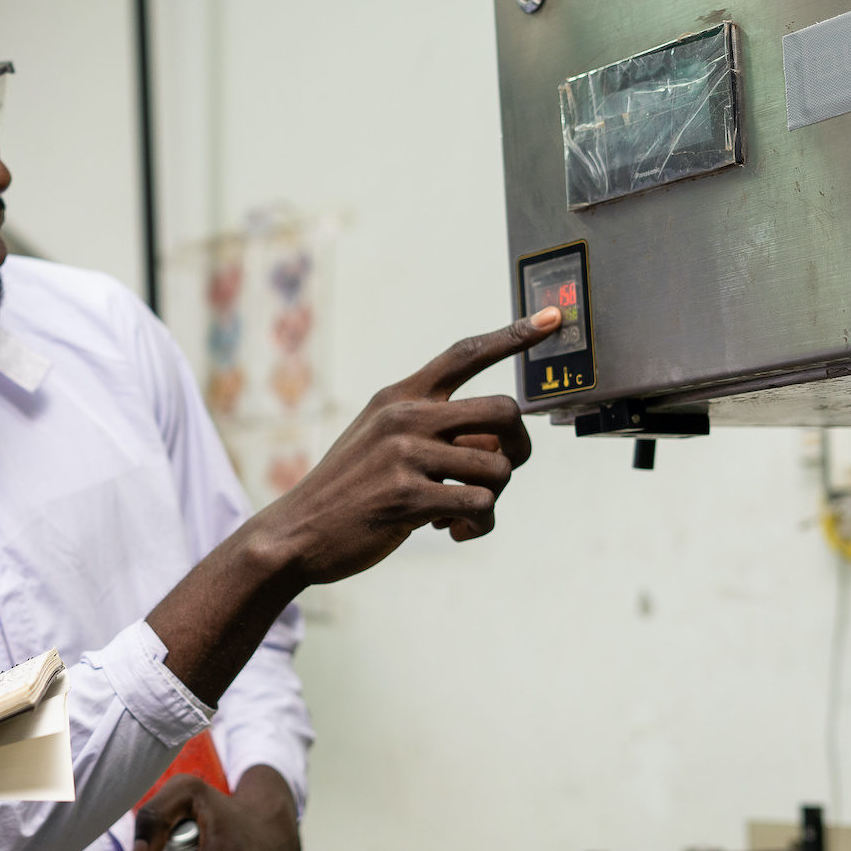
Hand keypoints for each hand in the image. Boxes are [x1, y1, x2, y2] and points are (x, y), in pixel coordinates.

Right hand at [254, 307, 561, 587]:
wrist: (296, 532)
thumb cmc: (349, 489)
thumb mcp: (380, 441)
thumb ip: (434, 431)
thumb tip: (497, 447)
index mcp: (399, 397)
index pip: (465, 355)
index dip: (513, 336)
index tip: (553, 318)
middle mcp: (405, 417)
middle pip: (504, 411)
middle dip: (520, 446)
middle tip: (502, 469)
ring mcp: (405, 455)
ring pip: (498, 467)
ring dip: (492, 498)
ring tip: (459, 513)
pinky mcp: (407, 497)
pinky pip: (480, 505)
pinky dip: (475, 525)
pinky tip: (448, 530)